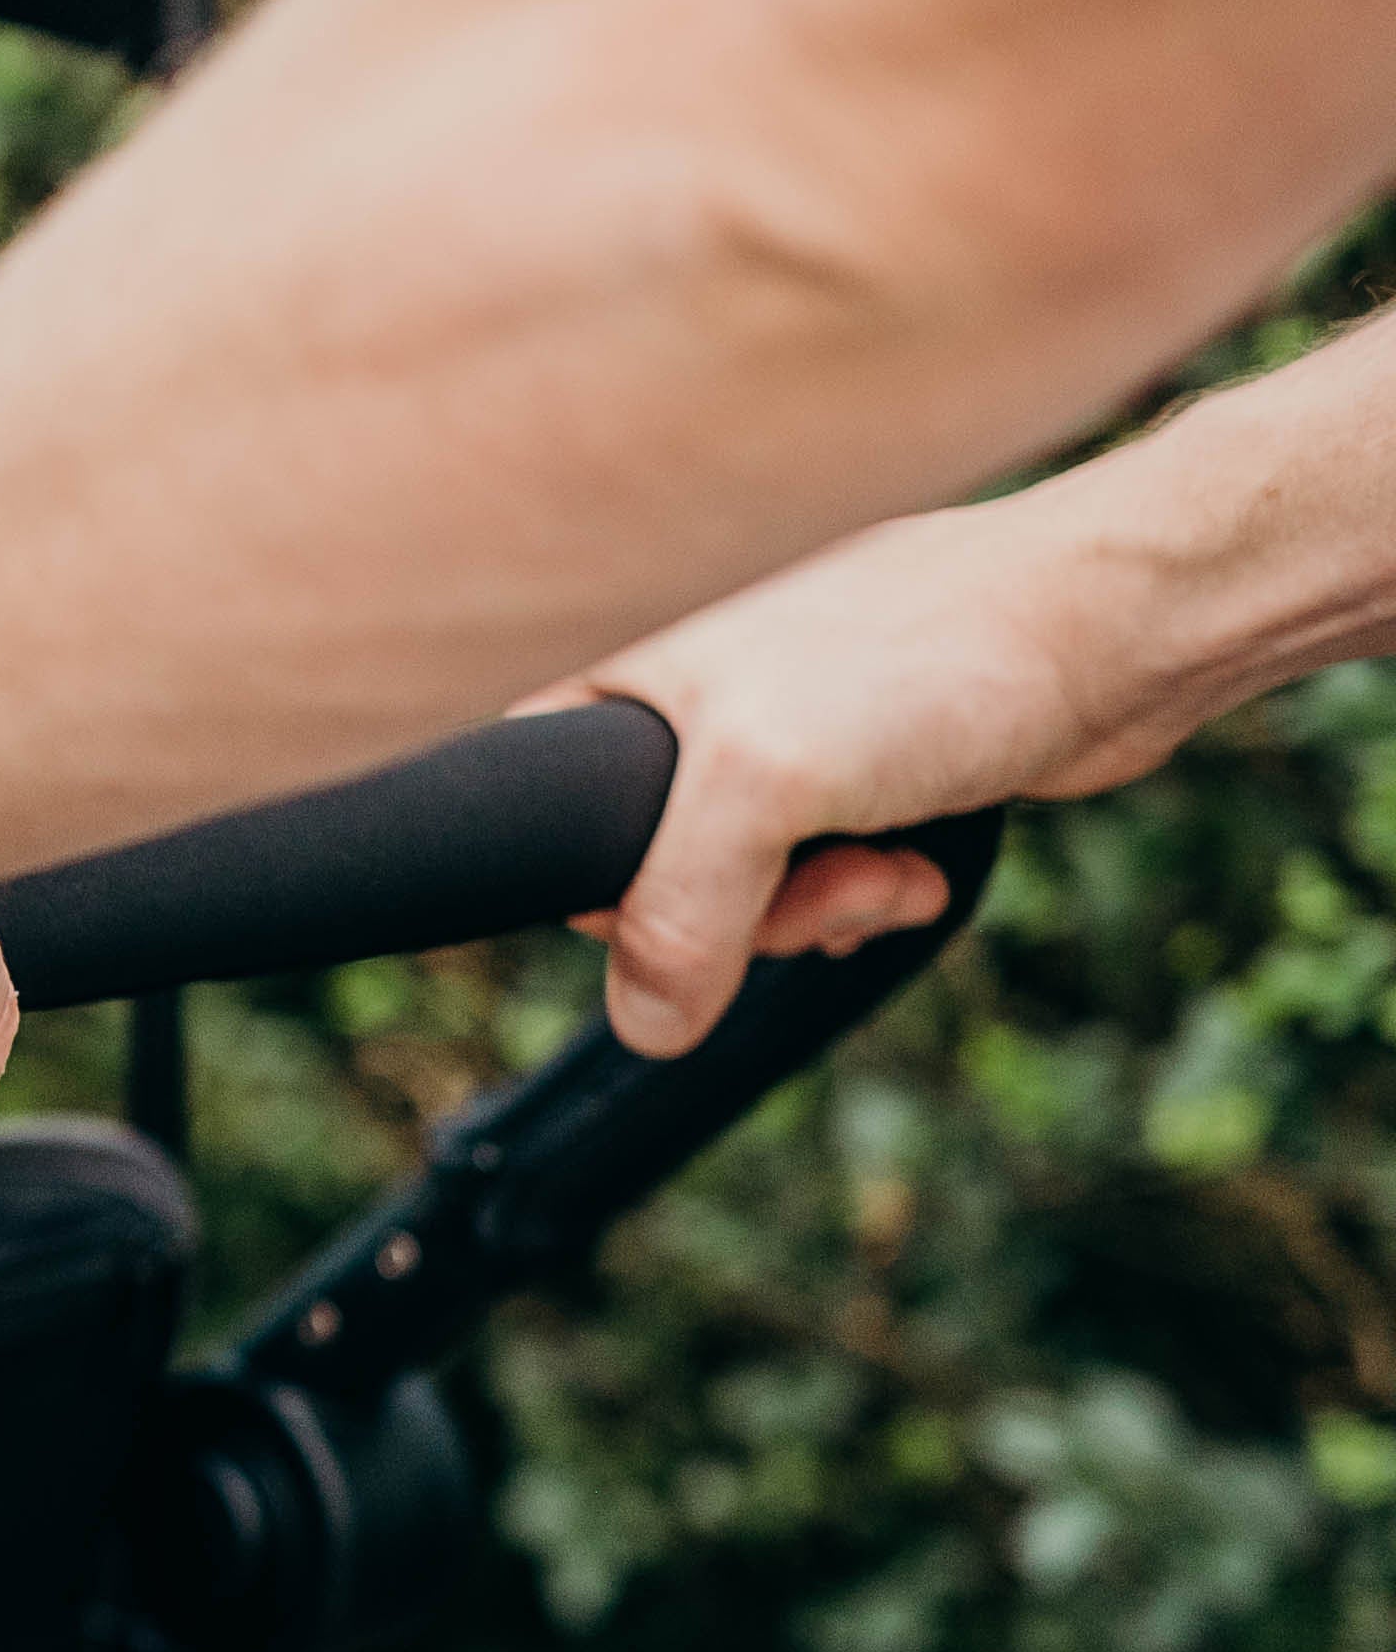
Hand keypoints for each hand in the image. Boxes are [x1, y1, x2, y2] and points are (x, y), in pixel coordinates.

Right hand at [561, 502, 1161, 1055]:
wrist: (1115, 622)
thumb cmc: (933, 650)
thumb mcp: (762, 783)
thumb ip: (676, 913)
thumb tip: (647, 1028)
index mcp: (628, 676)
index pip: (537, 821)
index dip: (600, 892)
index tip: (687, 903)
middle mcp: (689, 706)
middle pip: (650, 882)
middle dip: (742, 915)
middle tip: (816, 880)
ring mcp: (778, 742)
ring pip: (744, 894)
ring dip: (817, 911)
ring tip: (884, 868)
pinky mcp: (858, 775)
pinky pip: (818, 879)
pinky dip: (865, 892)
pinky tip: (914, 864)